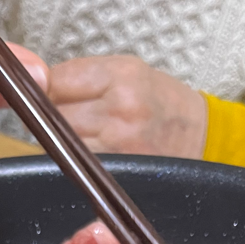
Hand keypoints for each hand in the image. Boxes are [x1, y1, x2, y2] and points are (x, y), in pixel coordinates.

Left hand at [48, 55, 206, 156]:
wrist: (202, 136)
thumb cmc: (163, 103)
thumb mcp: (129, 72)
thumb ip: (86, 78)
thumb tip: (42, 90)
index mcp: (122, 75)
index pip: (58, 82)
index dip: (45, 92)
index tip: (44, 98)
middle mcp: (121, 108)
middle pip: (57, 116)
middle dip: (54, 120)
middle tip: (63, 122)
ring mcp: (120, 143)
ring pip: (65, 145)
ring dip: (63, 145)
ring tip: (77, 141)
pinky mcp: (120, 171)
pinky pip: (81, 168)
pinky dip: (77, 164)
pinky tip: (87, 160)